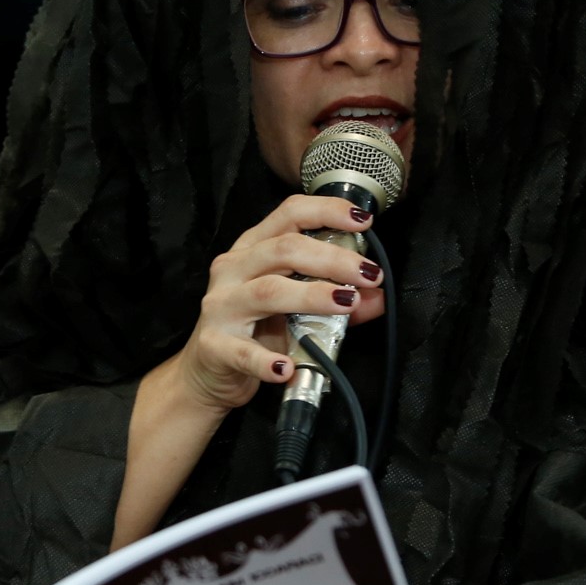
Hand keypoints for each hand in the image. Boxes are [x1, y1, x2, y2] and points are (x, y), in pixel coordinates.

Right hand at [169, 194, 387, 416]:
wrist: (208, 373)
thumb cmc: (253, 332)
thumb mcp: (296, 311)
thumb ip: (336, 301)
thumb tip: (377, 298)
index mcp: (252, 250)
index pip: (289, 214)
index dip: (327, 211)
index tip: (363, 222)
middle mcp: (233, 270)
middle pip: (283, 250)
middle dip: (332, 258)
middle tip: (369, 274)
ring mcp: (220, 306)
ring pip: (268, 291)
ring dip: (312, 295)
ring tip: (346, 303)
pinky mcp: (214, 345)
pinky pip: (243, 351)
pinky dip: (267, 360)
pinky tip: (288, 368)